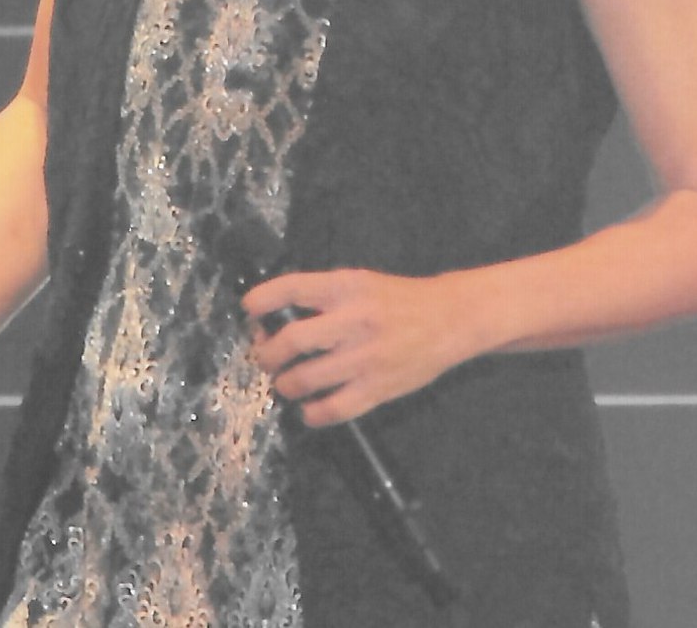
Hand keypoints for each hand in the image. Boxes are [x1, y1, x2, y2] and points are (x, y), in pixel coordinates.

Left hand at [242, 267, 473, 426]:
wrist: (448, 319)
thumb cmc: (397, 299)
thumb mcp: (359, 282)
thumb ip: (322, 295)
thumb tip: (275, 316)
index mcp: (347, 288)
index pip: (292, 288)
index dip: (262, 299)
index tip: (248, 309)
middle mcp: (353, 321)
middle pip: (291, 340)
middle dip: (267, 352)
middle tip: (265, 356)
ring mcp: (365, 358)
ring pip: (305, 379)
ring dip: (285, 384)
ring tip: (286, 382)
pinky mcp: (378, 389)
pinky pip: (333, 410)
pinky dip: (312, 413)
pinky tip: (309, 409)